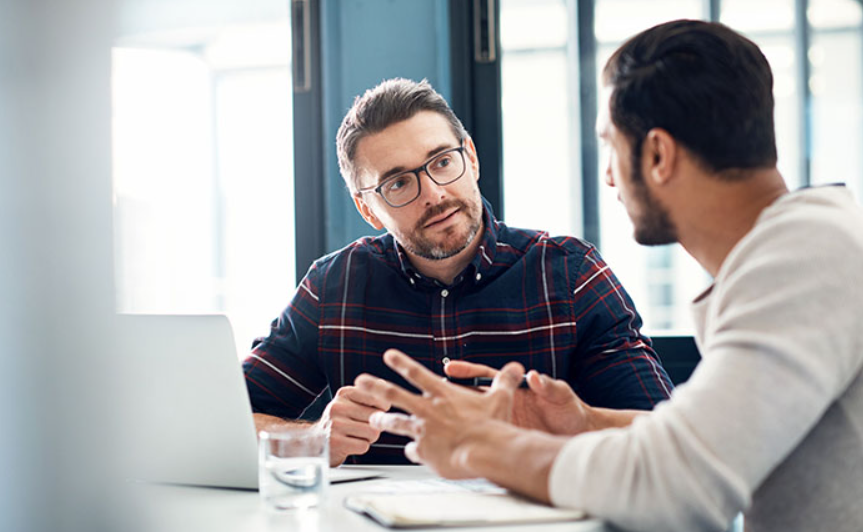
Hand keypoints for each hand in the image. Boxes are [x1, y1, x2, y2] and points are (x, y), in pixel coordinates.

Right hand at [317, 386, 390, 465]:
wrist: (316, 441)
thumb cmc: (340, 422)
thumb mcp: (350, 403)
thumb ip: (368, 394)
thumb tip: (382, 384)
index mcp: (344, 393)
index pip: (378, 398)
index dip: (381, 410)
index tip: (372, 413)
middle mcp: (338, 406)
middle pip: (376, 417)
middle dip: (374, 426)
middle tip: (361, 427)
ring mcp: (335, 424)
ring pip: (373, 432)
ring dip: (369, 438)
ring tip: (355, 435)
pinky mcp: (335, 442)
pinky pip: (364, 446)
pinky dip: (361, 448)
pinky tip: (350, 444)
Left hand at [355, 349, 524, 478]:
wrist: (486, 451)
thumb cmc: (493, 425)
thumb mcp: (501, 397)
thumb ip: (505, 381)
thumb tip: (517, 367)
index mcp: (443, 394)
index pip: (417, 373)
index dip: (401, 363)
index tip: (389, 355)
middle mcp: (428, 410)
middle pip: (394, 395)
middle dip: (375, 387)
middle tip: (360, 381)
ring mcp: (423, 431)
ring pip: (396, 423)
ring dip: (383, 421)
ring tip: (373, 420)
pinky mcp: (424, 452)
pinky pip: (413, 451)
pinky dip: (413, 452)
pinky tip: (412, 454)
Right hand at [445, 360, 593, 434]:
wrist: (580, 434)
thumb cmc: (571, 411)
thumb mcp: (561, 396)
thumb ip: (549, 385)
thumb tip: (535, 377)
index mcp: (515, 389)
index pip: (485, 377)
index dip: (467, 372)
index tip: (450, 368)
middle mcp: (505, 405)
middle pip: (471, 397)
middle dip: (449, 395)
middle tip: (429, 392)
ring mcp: (504, 422)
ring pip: (473, 419)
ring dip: (454, 420)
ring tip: (431, 422)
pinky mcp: (507, 439)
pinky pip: (484, 440)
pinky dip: (469, 443)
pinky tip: (452, 447)